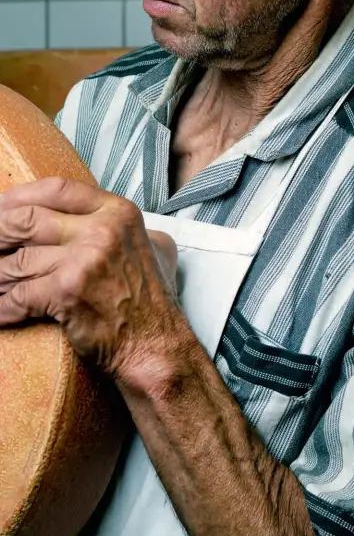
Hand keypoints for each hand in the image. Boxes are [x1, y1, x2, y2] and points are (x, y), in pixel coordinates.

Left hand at [0, 177, 179, 374]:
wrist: (156, 346)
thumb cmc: (151, 304)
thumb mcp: (154, 249)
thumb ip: (127, 228)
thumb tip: (99, 219)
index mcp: (118, 213)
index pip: (57, 189)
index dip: (20, 197)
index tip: (1, 207)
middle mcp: (102, 231)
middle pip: (27, 220)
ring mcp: (84, 260)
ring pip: (17, 261)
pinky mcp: (67, 292)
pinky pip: (18, 297)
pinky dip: (3, 308)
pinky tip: (0, 312)